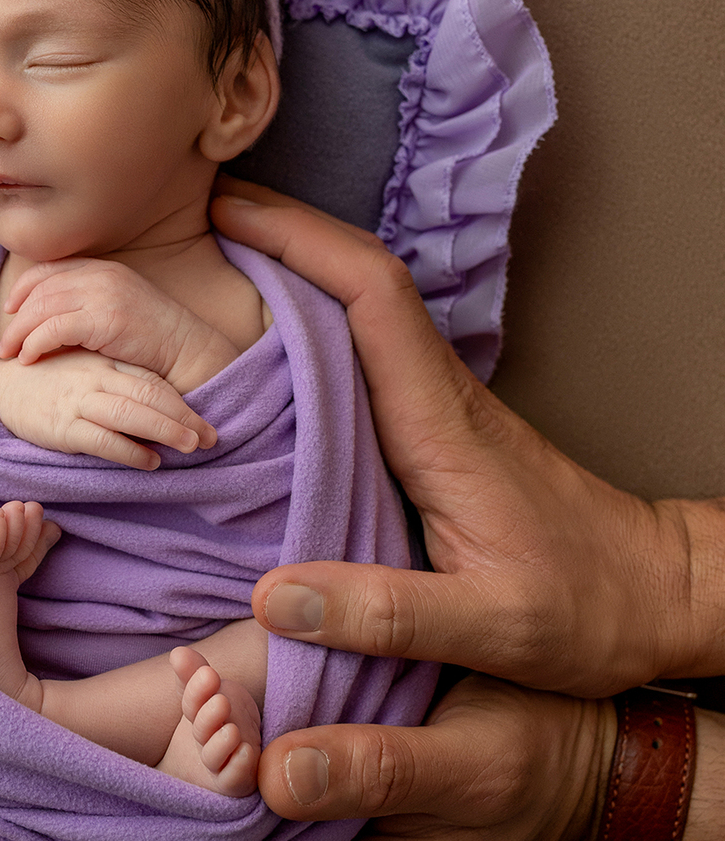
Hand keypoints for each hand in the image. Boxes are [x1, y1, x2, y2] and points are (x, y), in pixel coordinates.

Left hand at [0, 258, 238, 393]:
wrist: (188, 351)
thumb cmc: (152, 339)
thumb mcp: (117, 308)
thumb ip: (87, 302)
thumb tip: (49, 314)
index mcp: (103, 268)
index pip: (48, 269)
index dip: (23, 289)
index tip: (10, 310)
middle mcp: (101, 275)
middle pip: (40, 289)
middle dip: (16, 316)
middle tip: (3, 343)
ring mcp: (104, 294)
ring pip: (42, 308)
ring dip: (20, 333)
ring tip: (9, 354)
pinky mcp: (105, 319)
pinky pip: (54, 328)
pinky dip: (35, 344)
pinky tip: (29, 359)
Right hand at [0, 348, 216, 471]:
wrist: (0, 388)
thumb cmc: (50, 380)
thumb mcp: (87, 369)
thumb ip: (120, 379)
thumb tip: (161, 406)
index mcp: (105, 362)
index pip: (152, 380)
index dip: (183, 401)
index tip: (208, 421)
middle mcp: (96, 377)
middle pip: (149, 395)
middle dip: (184, 417)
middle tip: (211, 437)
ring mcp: (79, 400)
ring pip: (131, 413)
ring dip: (165, 430)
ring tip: (191, 446)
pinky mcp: (62, 426)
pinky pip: (102, 439)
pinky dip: (129, 451)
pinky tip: (150, 461)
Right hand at [212, 180, 724, 693]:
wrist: (654, 594)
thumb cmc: (584, 608)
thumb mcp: (493, 627)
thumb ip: (387, 615)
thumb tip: (271, 597)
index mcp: (441, 420)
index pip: (372, 294)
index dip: (298, 240)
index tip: (224, 213)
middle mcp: (435, 395)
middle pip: (355, 279)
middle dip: (277, 234)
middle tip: (186, 223)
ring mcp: (434, 408)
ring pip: (356, 311)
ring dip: (288, 272)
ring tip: (203, 269)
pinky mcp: (430, 431)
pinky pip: (358, 354)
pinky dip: (305, 326)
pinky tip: (257, 349)